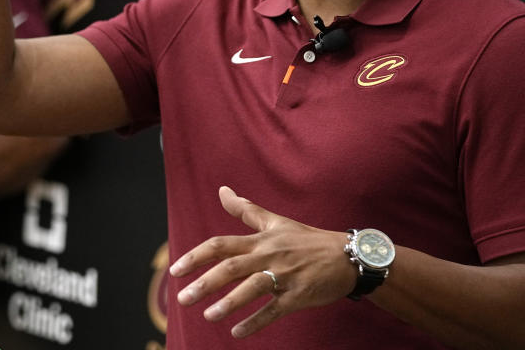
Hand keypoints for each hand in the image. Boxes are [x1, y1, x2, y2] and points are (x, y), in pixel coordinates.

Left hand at [169, 186, 355, 337]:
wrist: (347, 255)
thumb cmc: (307, 239)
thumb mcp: (276, 221)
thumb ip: (246, 210)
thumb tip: (222, 191)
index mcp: (261, 240)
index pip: (222, 245)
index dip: (197, 256)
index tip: (176, 270)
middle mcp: (269, 256)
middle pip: (232, 267)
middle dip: (205, 283)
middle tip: (182, 298)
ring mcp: (284, 275)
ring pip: (252, 288)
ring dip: (229, 303)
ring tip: (208, 316)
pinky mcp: (298, 295)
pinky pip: (274, 310)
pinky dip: (255, 322)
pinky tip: (237, 332)